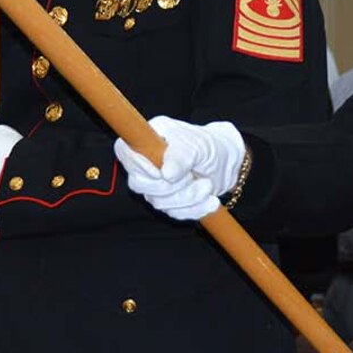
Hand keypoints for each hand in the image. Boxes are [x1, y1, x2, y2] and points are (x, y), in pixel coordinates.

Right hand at [113, 115, 245, 220]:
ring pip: (158, 202)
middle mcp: (147, 162)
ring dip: (188, 197)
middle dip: (170, 186)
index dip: (136, 164)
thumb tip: (166, 174)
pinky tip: (210, 200)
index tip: (160, 173)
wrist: (228, 163)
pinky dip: (195, 209)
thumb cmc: (210, 145)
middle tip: (192, 177)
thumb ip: (182, 155)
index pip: (124, 150)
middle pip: (138, 183)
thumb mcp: (198, 145)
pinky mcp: (168, 202)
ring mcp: (155, 184)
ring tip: (207, 185)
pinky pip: (174, 213)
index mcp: (149, 139)